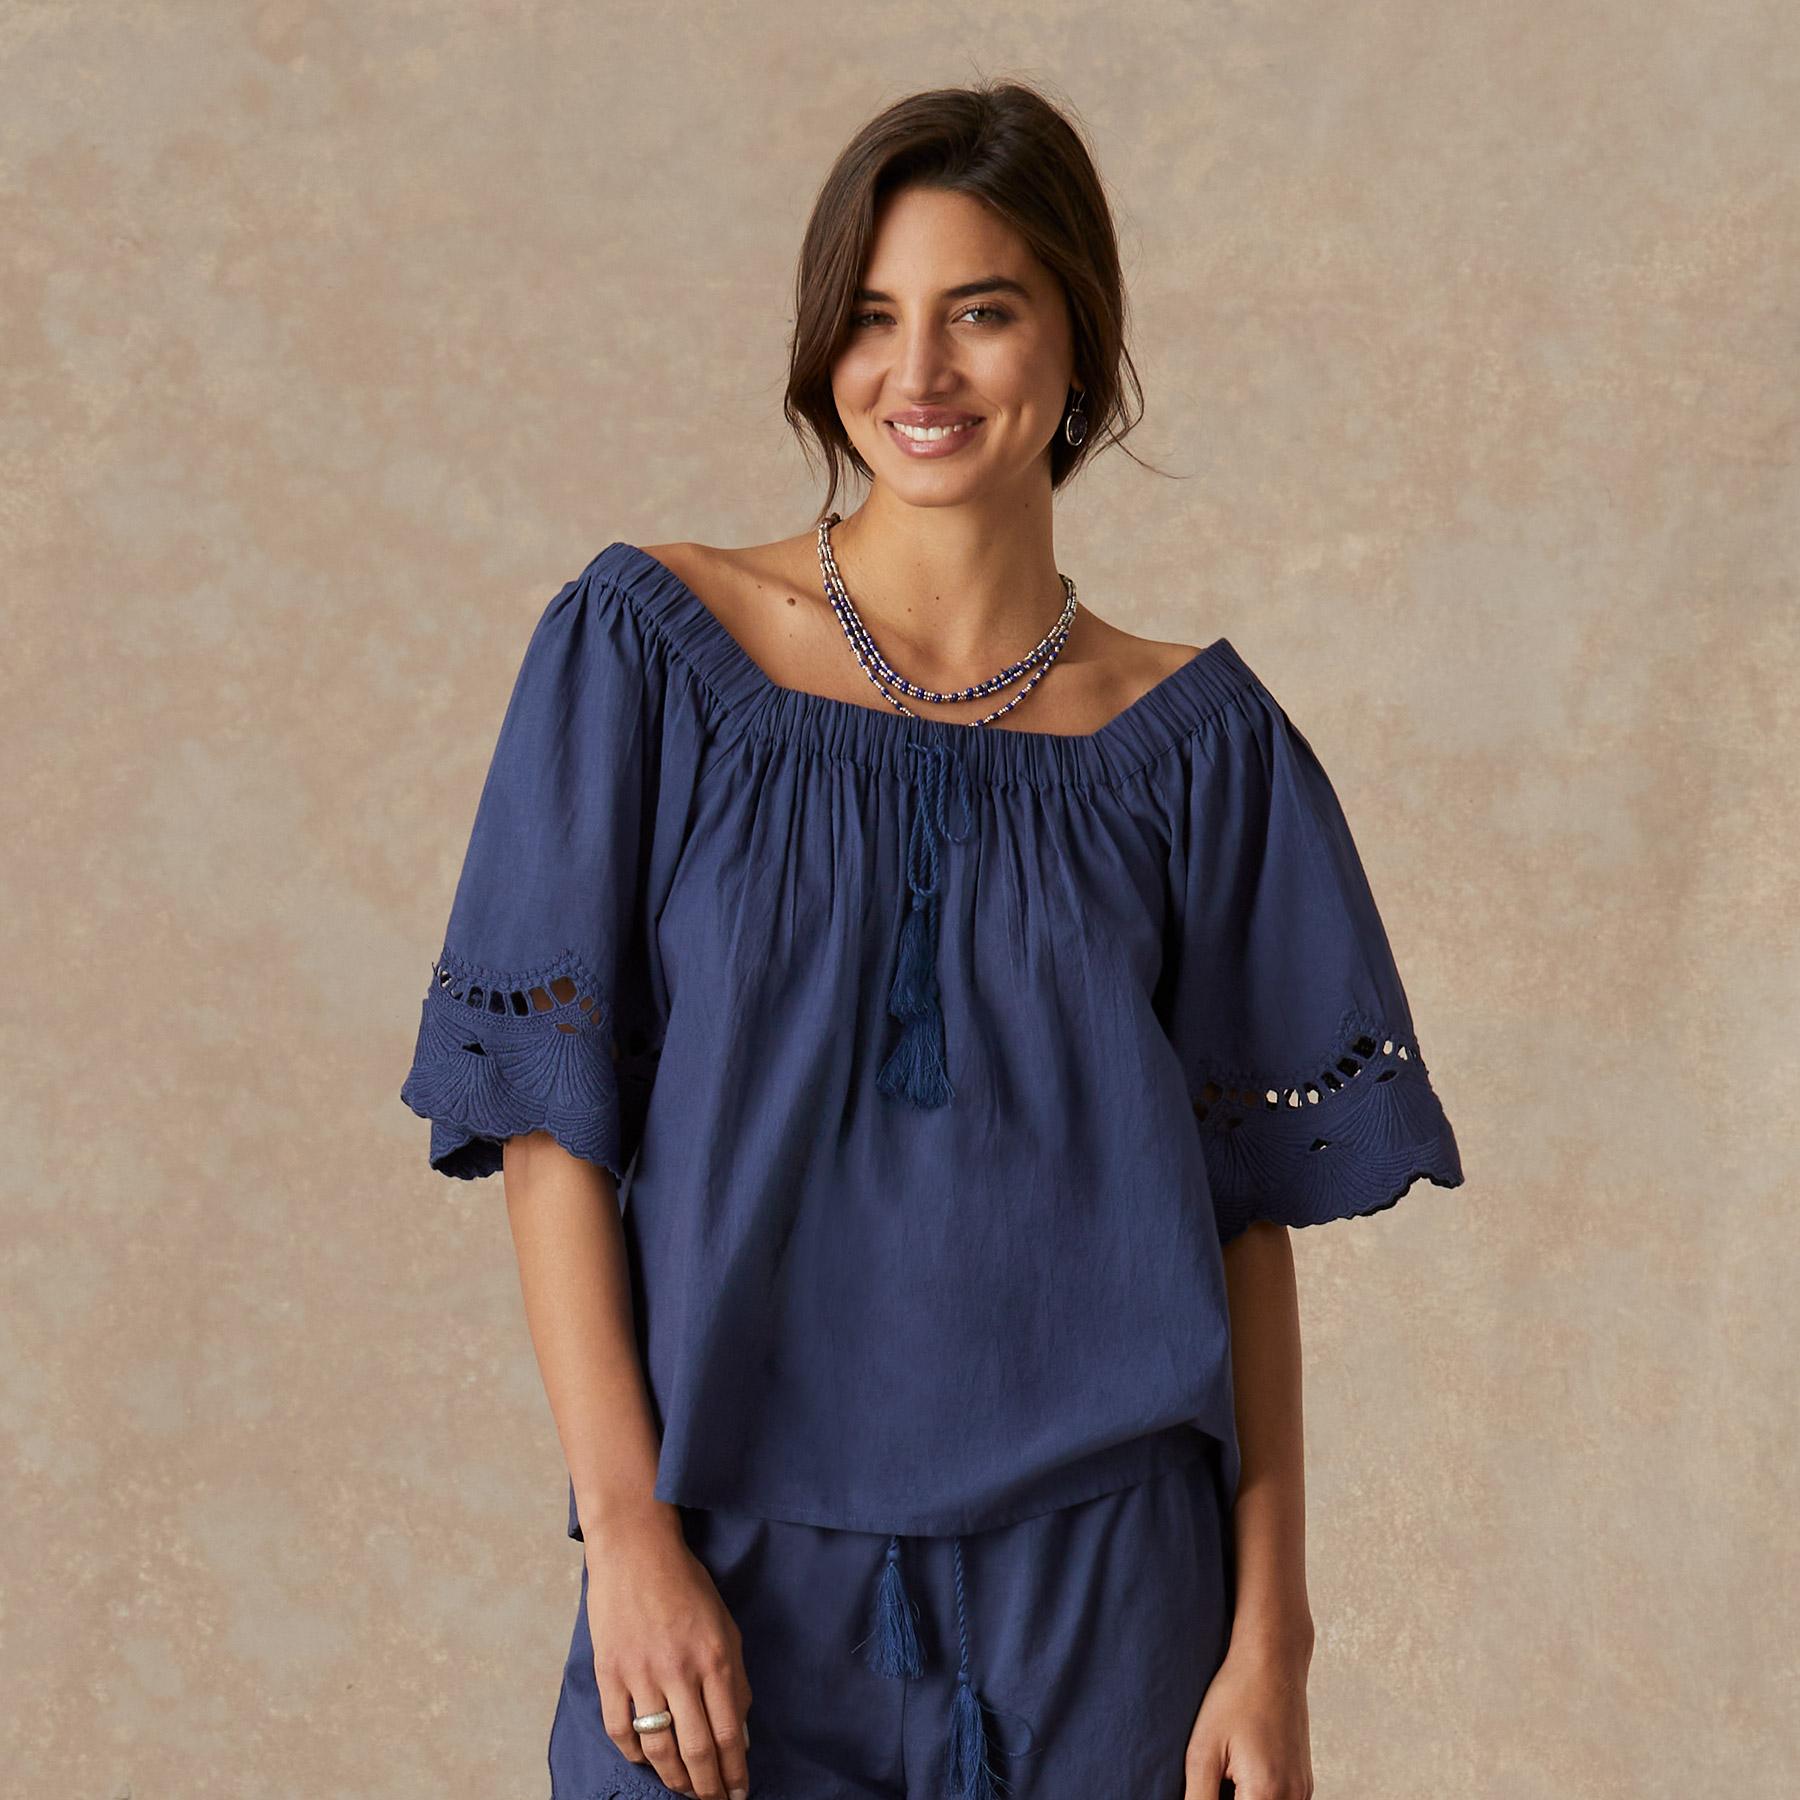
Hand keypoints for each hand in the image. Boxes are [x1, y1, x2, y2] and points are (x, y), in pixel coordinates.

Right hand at [584, 1507, 753, 1799]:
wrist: (636, 1550)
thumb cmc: (686, 1584)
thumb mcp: (725, 1625)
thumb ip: (735, 1678)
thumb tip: (741, 1732)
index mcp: (715, 1657)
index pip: (729, 1732)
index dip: (736, 1771)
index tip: (739, 1794)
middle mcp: (680, 1670)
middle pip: (697, 1749)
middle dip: (708, 1786)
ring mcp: (641, 1673)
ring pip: (659, 1747)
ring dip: (674, 1779)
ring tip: (684, 1791)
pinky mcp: (609, 1672)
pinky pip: (621, 1729)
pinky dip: (635, 1754)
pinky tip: (647, 1761)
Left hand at [1183, 1638, 1314, 1799]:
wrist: (1273, 1659)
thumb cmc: (1236, 1696)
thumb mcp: (1203, 1750)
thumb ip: (1198, 1798)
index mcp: (1266, 1794)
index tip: (1206, 1784)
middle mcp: (1292, 1799)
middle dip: (1226, 1798)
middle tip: (1215, 1773)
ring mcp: (1302, 1791)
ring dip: (1242, 1798)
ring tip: (1226, 1769)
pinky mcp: (1304, 1782)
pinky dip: (1257, 1794)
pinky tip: (1240, 1769)